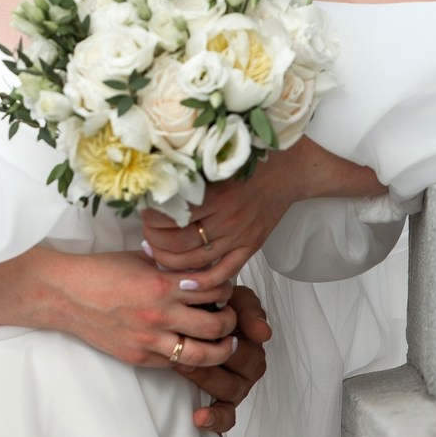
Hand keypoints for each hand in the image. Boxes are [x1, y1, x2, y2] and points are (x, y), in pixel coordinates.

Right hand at [37, 247, 256, 369]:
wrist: (67, 294)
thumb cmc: (101, 271)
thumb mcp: (141, 258)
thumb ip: (171, 266)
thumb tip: (200, 268)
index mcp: (162, 283)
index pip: (214, 288)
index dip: (227, 288)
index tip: (226, 288)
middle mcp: (160, 314)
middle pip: (217, 325)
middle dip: (231, 322)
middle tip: (230, 317)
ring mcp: (150, 339)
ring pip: (203, 355)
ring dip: (221, 350)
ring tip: (226, 343)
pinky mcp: (139, 356)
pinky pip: (176, 364)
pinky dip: (191, 359)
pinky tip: (194, 350)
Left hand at [141, 141, 338, 273]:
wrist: (292, 170)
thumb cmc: (255, 156)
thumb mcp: (221, 154)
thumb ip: (194, 165)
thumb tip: (158, 166)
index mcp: (216, 193)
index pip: (172, 214)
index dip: (150, 217)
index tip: (142, 212)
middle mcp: (227, 218)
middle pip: (177, 241)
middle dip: (154, 240)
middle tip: (144, 233)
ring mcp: (239, 235)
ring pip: (195, 260)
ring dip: (169, 260)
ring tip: (155, 252)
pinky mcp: (250, 246)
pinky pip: (224, 271)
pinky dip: (202, 281)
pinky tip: (184, 282)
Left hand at [175, 284, 270, 433]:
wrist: (193, 315)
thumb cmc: (216, 307)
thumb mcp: (235, 300)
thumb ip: (250, 311)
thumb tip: (264, 334)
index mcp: (254, 341)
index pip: (251, 345)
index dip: (233, 343)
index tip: (214, 336)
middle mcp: (250, 366)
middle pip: (239, 366)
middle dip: (211, 358)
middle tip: (185, 348)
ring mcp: (239, 385)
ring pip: (229, 391)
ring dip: (205, 379)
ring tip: (182, 366)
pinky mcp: (227, 402)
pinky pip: (227, 416)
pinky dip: (215, 419)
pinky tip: (199, 417)